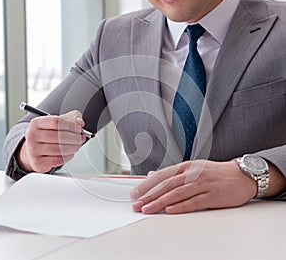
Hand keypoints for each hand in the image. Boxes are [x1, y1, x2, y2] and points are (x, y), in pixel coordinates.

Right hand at [16, 110, 86, 172]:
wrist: (35, 150)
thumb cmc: (48, 134)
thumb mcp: (58, 122)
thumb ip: (71, 118)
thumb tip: (79, 122)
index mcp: (36, 123)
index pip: (56, 122)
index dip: (71, 125)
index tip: (79, 129)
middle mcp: (32, 136)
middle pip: (59, 136)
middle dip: (75, 138)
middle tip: (81, 138)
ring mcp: (33, 150)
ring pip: (60, 149)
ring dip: (73, 148)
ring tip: (77, 145)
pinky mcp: (38, 162)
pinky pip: (58, 160)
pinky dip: (68, 156)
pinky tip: (70, 153)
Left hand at [130, 160, 257, 213]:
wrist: (241, 175)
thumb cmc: (215, 173)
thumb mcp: (192, 169)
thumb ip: (172, 174)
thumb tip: (152, 175)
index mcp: (186, 166)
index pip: (162, 176)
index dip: (147, 185)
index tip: (135, 193)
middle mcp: (192, 173)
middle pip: (167, 185)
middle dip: (149, 195)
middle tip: (137, 204)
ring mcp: (203, 184)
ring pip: (177, 193)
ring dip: (160, 202)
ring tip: (148, 209)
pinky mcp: (213, 195)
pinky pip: (194, 201)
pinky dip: (181, 206)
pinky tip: (169, 210)